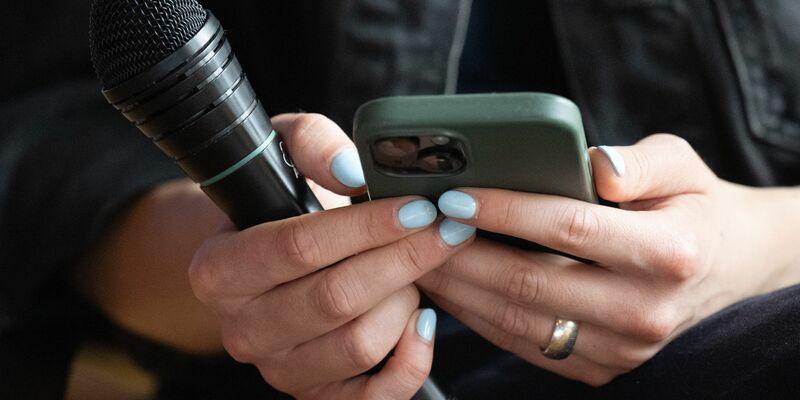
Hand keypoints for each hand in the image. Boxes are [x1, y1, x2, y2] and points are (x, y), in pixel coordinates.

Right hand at [189, 113, 474, 398]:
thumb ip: (312, 144)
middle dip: (403, 260)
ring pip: (359, 345)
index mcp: (220, 269)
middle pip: (335, 299)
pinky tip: (425, 320)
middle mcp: (243, 328)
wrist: (267, 261)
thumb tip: (351, 171)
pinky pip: (374, 396)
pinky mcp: (316, 394)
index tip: (418, 207)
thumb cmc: (284, 203)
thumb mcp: (285, 153)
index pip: (298, 247)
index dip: (366, 227)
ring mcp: (279, 368)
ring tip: (417, 267)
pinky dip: (412, 360)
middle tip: (446, 229)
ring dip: (404, 300)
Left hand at [417, 134, 799, 385]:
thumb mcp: (682, 163)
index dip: (505, 211)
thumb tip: (595, 165)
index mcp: (669, 252)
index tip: (454, 195)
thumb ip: (641, 160)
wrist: (723, 267)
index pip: (569, 228)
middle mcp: (646, 310)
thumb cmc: (689, 205)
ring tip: (418, 256)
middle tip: (417, 227)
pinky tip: (449, 288)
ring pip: (518, 320)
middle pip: (531, 281)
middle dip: (462, 254)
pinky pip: (523, 343)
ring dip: (460, 289)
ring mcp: (622, 349)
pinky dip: (477, 317)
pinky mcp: (600, 368)